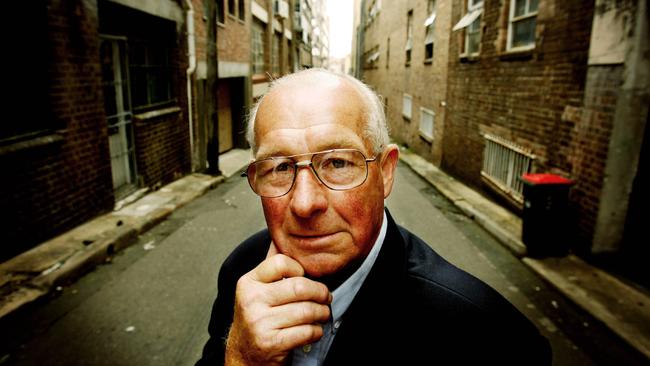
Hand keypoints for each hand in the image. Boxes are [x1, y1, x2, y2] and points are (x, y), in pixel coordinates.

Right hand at [225, 243, 331, 364]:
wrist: (244, 354)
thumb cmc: (257, 317)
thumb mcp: (257, 289)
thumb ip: (270, 266)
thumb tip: (280, 237)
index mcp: (248, 282)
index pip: (282, 262)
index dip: (300, 269)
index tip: (305, 278)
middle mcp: (251, 300)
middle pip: (300, 287)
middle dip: (320, 292)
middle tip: (326, 297)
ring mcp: (260, 322)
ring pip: (306, 310)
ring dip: (322, 313)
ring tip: (323, 313)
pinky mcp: (271, 343)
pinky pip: (306, 331)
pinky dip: (317, 331)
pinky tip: (314, 330)